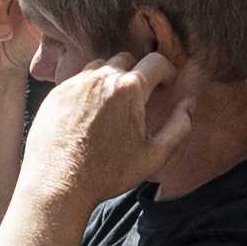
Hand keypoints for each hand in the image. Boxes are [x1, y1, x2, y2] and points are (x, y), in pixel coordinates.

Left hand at [24, 45, 188, 207]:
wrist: (57, 185)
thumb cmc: (108, 173)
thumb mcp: (154, 156)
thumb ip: (179, 126)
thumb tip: (190, 103)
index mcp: (129, 89)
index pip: (156, 62)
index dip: (167, 71)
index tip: (167, 85)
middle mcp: (100, 78)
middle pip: (127, 60)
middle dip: (138, 74)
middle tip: (140, 98)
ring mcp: (75, 83)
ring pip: (100, 67)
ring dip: (111, 79)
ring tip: (114, 105)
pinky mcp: (56, 93)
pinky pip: (78, 80)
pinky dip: (88, 89)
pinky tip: (90, 114)